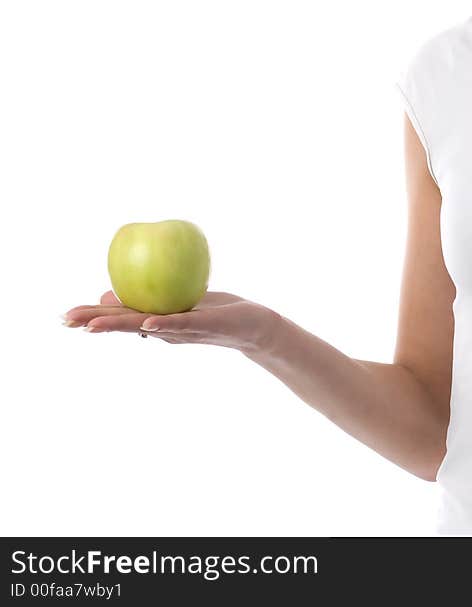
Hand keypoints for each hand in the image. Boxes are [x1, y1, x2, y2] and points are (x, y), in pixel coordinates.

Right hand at [62, 291, 280, 353]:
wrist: (254, 327)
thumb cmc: (216, 312)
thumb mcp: (178, 303)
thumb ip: (147, 300)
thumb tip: (108, 293)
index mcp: (158, 321)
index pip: (120, 319)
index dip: (93, 318)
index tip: (67, 318)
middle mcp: (165, 329)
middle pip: (126, 325)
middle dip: (95, 323)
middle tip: (66, 321)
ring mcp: (183, 329)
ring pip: (146, 325)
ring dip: (120, 325)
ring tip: (93, 326)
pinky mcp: (203, 325)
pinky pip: (181, 323)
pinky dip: (164, 323)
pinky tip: (148, 322)